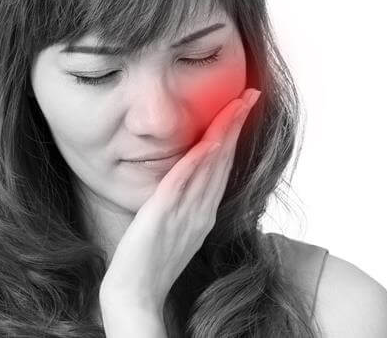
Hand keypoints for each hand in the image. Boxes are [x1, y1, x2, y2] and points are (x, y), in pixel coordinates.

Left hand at [98, 87, 261, 313]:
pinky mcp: (164, 214)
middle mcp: (201, 210)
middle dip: (237, 124)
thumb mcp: (173, 229)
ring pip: (211, 165)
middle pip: (224, 159)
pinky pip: (185, 181)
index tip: (242, 107)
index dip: (234, 135)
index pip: (223, 166)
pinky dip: (199, 160)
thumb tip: (184, 181)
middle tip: (250, 94)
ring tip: (238, 103)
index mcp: (203, 212)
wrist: (135, 291)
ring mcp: (186, 212)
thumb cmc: (149, 263)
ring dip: (225, 132)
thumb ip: (182, 205)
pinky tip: (209, 140)